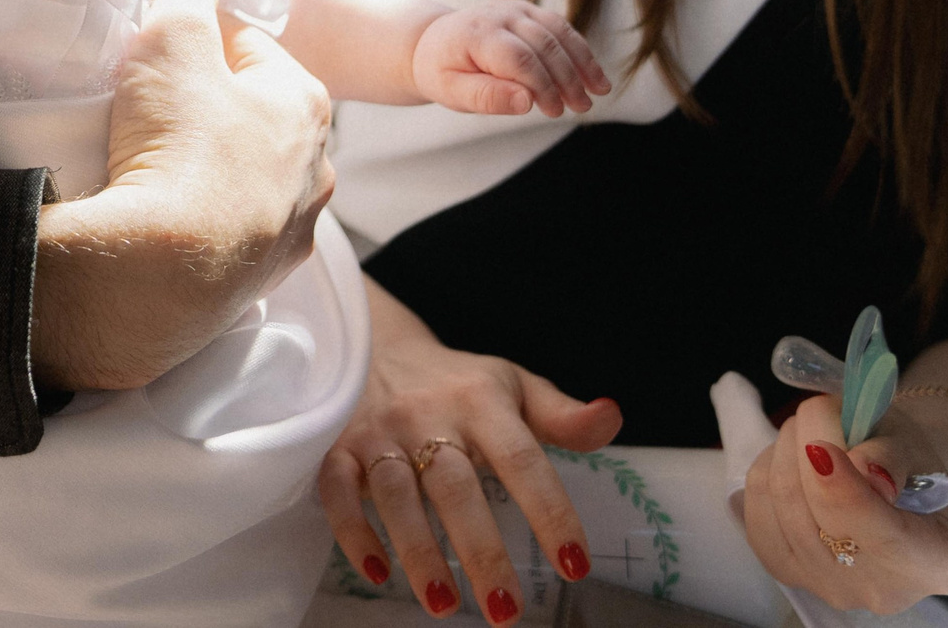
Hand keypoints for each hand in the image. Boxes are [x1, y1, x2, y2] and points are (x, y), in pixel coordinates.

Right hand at [32, 0, 334, 390]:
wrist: (156, 278)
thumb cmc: (177, 147)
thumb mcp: (172, 35)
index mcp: (308, 103)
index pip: (247, 43)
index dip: (192, 36)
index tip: (151, 47)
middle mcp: (316, 170)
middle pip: (246, 112)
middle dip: (200, 102)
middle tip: (144, 103)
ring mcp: (288, 233)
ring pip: (239, 176)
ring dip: (202, 165)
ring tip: (146, 164)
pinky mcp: (254, 283)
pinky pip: (223, 233)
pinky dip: (195, 221)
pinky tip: (159, 218)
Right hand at [321, 282, 621, 620]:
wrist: (376, 347)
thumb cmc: (458, 383)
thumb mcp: (514, 387)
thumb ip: (562, 414)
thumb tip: (611, 416)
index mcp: (481, 401)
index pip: (522, 458)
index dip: (549, 510)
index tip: (574, 564)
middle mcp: (428, 416)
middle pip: (455, 486)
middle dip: (480, 550)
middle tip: (505, 610)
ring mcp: (379, 434)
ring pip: (396, 494)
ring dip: (418, 552)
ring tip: (443, 605)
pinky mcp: (338, 449)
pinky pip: (336, 491)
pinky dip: (353, 532)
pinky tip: (377, 572)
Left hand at [411, 0, 605, 117]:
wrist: (433, 42)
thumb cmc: (443, 71)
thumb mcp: (452, 92)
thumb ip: (487, 97)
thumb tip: (527, 102)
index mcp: (477, 34)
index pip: (519, 59)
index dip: (542, 85)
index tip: (554, 110)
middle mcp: (499, 14)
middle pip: (544, 44)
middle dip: (567, 78)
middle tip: (582, 107)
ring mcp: (515, 8)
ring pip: (558, 31)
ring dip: (582, 61)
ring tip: (599, 91)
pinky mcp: (527, 10)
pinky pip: (560, 27)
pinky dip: (579, 49)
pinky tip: (593, 73)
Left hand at [739, 393, 947, 612]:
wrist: (897, 497)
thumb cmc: (914, 466)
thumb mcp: (916, 446)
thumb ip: (888, 456)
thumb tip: (852, 465)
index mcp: (933, 561)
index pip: (880, 534)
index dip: (842, 488)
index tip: (821, 446)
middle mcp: (881, 590)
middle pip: (817, 514)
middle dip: (806, 444)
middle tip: (818, 410)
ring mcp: (830, 589)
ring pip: (781, 508)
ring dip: (783, 452)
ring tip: (807, 433)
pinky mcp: (788, 574)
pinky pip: (757, 516)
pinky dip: (765, 476)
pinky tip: (789, 462)